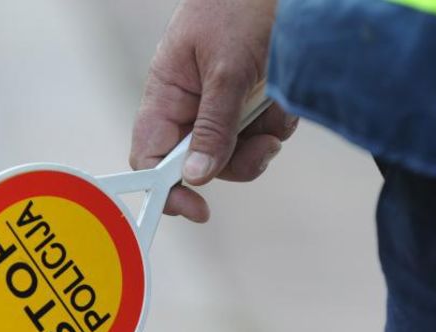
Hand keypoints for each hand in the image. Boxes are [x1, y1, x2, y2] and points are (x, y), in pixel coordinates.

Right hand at [130, 0, 297, 222]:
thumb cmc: (238, 9)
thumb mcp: (226, 69)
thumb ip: (213, 125)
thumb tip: (195, 177)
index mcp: (167, 94)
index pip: (150, 155)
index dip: (166, 187)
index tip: (197, 208)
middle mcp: (191, 105)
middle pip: (201, 164)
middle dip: (235, 162)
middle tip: (264, 147)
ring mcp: (222, 106)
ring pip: (236, 153)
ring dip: (262, 142)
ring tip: (278, 113)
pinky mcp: (251, 104)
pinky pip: (261, 134)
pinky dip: (277, 123)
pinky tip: (284, 100)